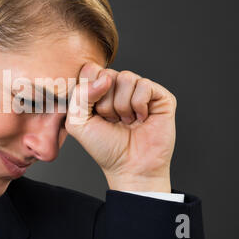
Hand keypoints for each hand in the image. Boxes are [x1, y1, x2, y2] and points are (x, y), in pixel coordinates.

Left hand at [65, 63, 176, 191]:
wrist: (130, 167)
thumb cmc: (104, 147)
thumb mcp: (78, 122)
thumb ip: (80, 95)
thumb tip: (105, 78)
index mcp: (99, 90)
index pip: (90, 70)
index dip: (89, 91)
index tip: (93, 113)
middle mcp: (120, 88)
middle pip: (107, 73)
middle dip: (105, 102)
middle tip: (111, 120)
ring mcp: (140, 90)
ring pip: (126, 77)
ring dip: (122, 106)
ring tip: (126, 120)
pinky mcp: (159, 96)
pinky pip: (144, 85)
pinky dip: (139, 105)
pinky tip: (141, 119)